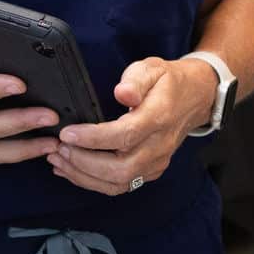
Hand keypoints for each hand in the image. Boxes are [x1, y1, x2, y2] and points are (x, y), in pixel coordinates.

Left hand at [49, 55, 217, 194]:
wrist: (195, 98)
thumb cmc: (168, 82)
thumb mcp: (152, 68)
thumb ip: (135, 79)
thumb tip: (122, 93)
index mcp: (159, 117)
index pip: (125, 135)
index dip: (93, 138)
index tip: (67, 133)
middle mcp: (160, 145)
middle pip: (120, 169)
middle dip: (83, 162)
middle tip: (58, 148)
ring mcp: (157, 161)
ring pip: (119, 183)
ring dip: (84, 176)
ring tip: (58, 160)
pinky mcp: (151, 171)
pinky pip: (120, 185)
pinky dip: (92, 182)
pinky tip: (71, 170)